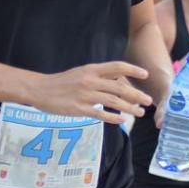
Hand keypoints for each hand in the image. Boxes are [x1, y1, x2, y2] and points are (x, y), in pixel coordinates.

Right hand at [33, 62, 151, 124]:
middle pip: (119, 87)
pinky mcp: (79, 109)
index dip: (133, 69)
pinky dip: (112, 118)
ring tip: (140, 113)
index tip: (145, 74)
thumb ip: (99, 76)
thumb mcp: (81, 72)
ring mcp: (85, 95)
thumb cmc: (62, 81)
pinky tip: (121, 121)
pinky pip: (100, 114)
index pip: (117, 67)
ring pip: (113, 101)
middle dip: (136, 94)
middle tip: (148, 100)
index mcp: (91, 69)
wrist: (40, 89)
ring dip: (129, 107)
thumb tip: (118, 80)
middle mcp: (90, 81)